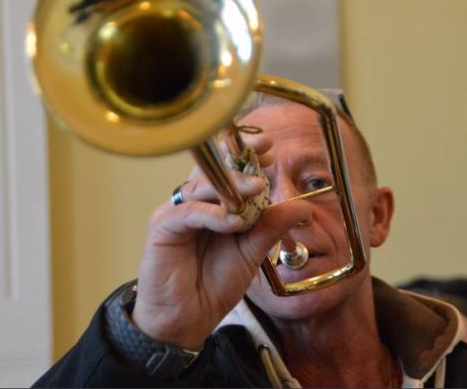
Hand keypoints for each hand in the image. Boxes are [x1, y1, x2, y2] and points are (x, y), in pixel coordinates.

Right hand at [131, 133, 310, 349]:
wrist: (188, 318)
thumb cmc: (214, 283)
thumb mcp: (252, 252)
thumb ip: (272, 227)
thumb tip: (303, 207)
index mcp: (215, 204)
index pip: (229, 170)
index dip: (246, 156)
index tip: (269, 148)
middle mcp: (195, 202)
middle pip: (213, 169)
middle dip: (240, 161)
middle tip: (264, 158)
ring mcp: (177, 212)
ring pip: (202, 186)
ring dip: (231, 186)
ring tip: (257, 190)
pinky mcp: (162, 227)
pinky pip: (189, 212)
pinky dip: (213, 214)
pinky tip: (234, 222)